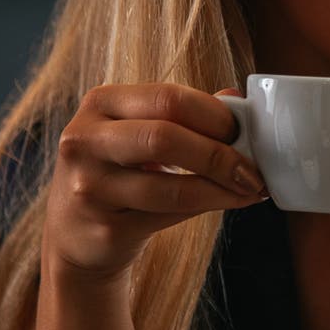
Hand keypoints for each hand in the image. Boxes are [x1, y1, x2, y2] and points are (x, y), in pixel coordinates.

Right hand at [42, 84, 266, 279]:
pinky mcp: (103, 229)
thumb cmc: (123, 171)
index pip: (168, 98)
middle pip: (164, 137)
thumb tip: (239, 98)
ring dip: (223, 189)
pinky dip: (210, 207)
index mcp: (101, 103)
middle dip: (220, 155)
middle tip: (253, 169)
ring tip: (251, 189)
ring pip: (172, 187)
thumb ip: (187, 113)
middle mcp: (85, 140)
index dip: (215, 115)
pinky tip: (232, 202)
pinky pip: (170, 216)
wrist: (77, 231)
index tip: (245, 132)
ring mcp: (88, 187)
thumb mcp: (144, 132)